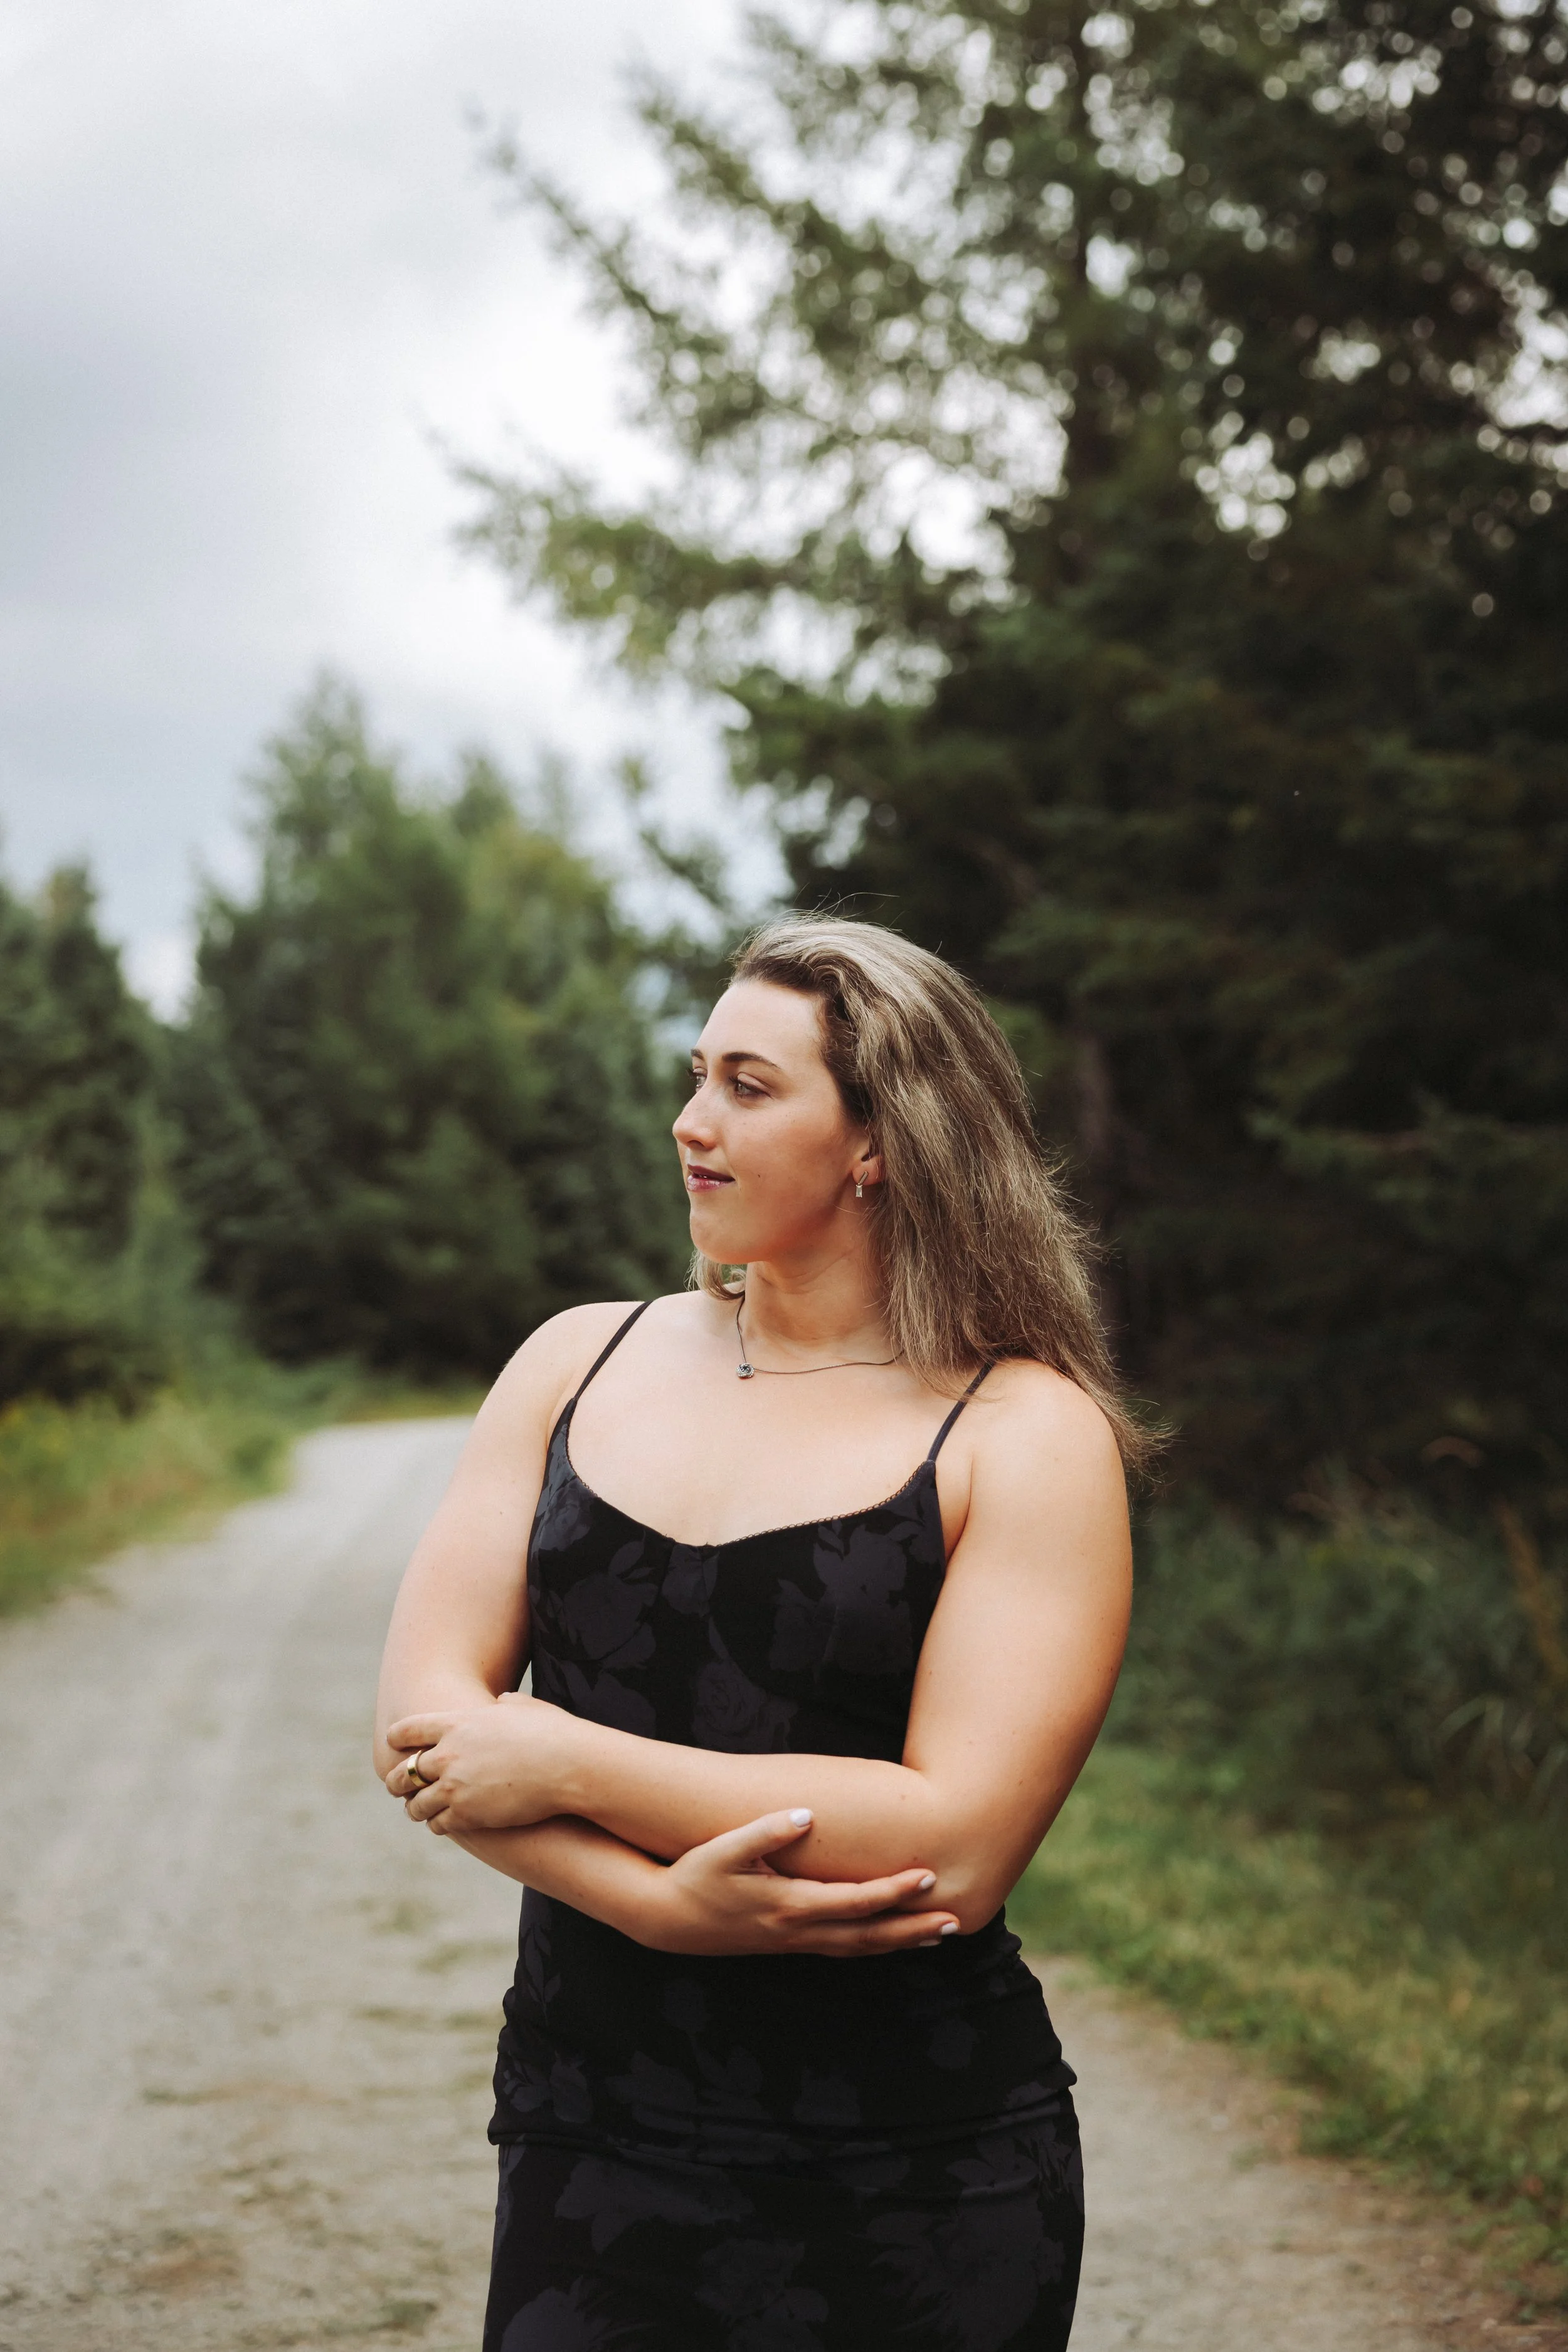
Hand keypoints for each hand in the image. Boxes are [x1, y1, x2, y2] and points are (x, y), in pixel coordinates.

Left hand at [385, 1694, 578, 1832]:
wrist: (569, 1765)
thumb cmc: (552, 1732)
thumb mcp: (523, 1707)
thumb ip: (504, 1704)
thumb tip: (500, 1701)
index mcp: (457, 1723)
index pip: (408, 1730)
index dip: (397, 1738)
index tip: (393, 1744)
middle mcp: (448, 1754)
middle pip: (404, 1772)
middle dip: (397, 1780)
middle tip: (396, 1785)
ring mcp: (455, 1786)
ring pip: (417, 1804)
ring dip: (416, 1807)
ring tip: (418, 1810)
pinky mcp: (466, 1814)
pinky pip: (438, 1823)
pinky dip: (437, 1823)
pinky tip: (442, 1823)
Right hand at [636, 1809, 958, 1957]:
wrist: (666, 1918)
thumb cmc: (696, 1876)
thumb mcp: (725, 1849)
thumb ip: (766, 1831)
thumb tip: (806, 1814)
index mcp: (789, 1904)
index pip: (855, 1902)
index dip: (893, 1891)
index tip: (928, 1877)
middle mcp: (797, 1929)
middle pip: (868, 1935)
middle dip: (912, 1927)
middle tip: (955, 1920)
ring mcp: (793, 1941)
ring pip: (858, 1947)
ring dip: (899, 1941)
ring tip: (938, 1934)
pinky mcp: (786, 1942)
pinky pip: (841, 1948)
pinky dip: (872, 1946)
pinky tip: (888, 1939)